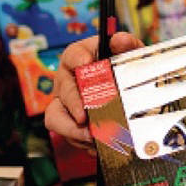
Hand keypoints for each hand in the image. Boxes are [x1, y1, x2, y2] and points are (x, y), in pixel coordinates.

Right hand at [44, 32, 143, 150]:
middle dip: (73, 104)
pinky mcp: (71, 124)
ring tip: (91, 136)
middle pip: (63, 91)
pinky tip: (99, 146)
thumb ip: (127, 45)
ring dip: (72, 129)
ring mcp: (67, 104)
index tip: (85, 63)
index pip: (72, 55)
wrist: (130, 89)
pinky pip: (69, 136)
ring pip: (56, 117)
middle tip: (84, 116)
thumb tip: (119, 40)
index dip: (77, 59)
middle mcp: (68, 81)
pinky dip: (83, 142)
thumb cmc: (124, 66)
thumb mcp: (130, 54)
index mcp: (80, 58)